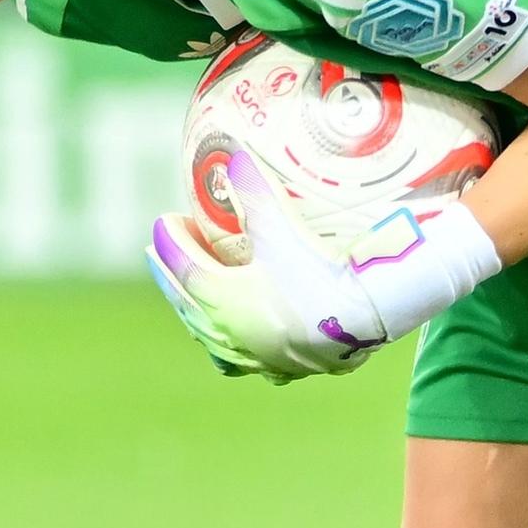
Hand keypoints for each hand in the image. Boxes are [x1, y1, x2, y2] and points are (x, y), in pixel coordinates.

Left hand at [143, 151, 385, 381]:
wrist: (366, 318)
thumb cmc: (316, 270)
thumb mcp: (279, 224)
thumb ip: (253, 189)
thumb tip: (232, 155)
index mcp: (220, 298)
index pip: (183, 265)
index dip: (170, 241)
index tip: (164, 221)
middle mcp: (229, 333)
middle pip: (189, 301)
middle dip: (172, 275)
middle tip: (162, 254)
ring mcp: (254, 357)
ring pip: (211, 338)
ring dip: (197, 314)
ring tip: (194, 299)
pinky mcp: (283, 371)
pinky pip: (246, 363)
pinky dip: (235, 351)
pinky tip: (241, 350)